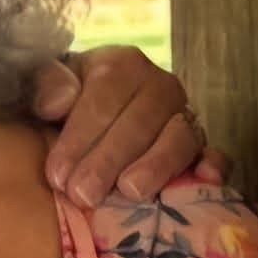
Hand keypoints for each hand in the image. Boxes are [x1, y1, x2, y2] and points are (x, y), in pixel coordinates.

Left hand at [29, 45, 230, 207]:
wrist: (85, 110)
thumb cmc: (62, 101)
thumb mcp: (43, 85)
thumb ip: (44, 86)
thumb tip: (58, 104)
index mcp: (119, 64)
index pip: (103, 99)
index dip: (79, 138)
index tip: (57, 174)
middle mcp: (158, 85)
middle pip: (139, 122)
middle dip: (107, 161)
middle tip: (82, 194)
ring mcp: (183, 114)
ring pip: (178, 138)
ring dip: (154, 167)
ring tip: (128, 191)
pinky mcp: (201, 144)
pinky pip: (214, 152)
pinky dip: (213, 164)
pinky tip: (205, 178)